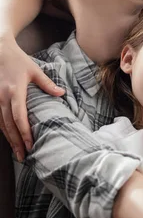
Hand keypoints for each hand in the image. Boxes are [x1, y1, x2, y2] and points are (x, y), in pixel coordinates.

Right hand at [0, 34, 63, 158]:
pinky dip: (3, 130)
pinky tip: (9, 139)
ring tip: (17, 152)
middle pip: (8, 125)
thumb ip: (47, 84)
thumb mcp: (34, 70)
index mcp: (15, 90)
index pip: (19, 116)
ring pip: (1, 124)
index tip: (30, 144)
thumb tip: (61, 93)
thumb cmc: (18, 60)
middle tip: (23, 156)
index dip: (24, 132)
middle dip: (16, 142)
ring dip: (9, 139)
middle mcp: (2, 97)